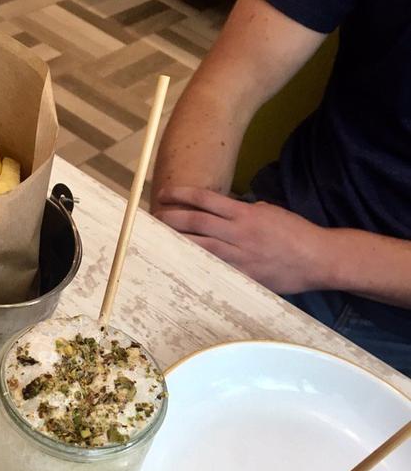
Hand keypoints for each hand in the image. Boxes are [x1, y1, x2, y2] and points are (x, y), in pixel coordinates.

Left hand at [154, 186, 328, 293]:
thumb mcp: (269, 212)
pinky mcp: (243, 276)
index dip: (183, 195)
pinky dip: (196, 266)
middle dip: (171, 219)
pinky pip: (214, 270)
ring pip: (200, 247)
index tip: (166, 193)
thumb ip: (245, 212)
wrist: (317, 258)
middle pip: (196, 223)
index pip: (206, 200)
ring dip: (177, 242)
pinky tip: (180, 266)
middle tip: (153, 217)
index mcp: (245, 214)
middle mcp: (238, 233)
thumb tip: (226, 213)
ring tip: (158, 240)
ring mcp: (239, 257)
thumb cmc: (294, 233)